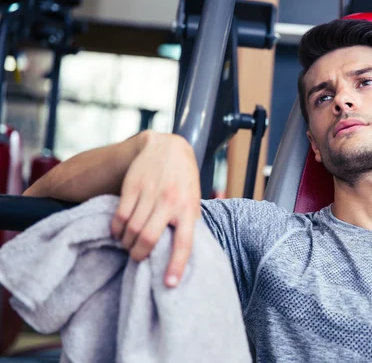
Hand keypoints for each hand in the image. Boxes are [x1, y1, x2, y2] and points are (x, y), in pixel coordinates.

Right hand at [110, 131, 200, 287]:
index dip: (176, 265)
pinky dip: (116, 229)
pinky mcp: (133, 186)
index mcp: (189, 209)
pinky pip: (120, 216)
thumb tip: (182, 254)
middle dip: (139, 254)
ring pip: (131, 229)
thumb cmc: (183, 181)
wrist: (169, 147)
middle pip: (148, 239)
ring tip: (128, 244)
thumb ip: (187, 222)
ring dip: (126, 243)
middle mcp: (170, 202)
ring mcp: (150, 193)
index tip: (169, 285)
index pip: (184, 243)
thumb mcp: (193, 200)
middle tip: (137, 257)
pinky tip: (119, 231)